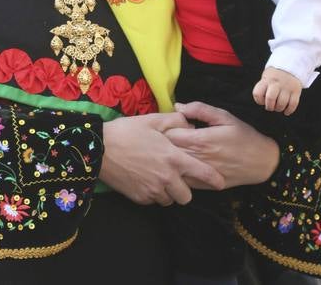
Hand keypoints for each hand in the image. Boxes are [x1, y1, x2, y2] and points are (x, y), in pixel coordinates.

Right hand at [100, 112, 223, 206]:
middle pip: (187, 196)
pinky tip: (145, 179)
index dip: (214, 179)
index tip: (220, 182)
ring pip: (171, 200)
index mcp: (173, 158)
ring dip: (169, 192)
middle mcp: (167, 178)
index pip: (203, 174)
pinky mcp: (140, 198)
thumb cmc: (127, 131)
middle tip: (176, 176)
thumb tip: (190, 124)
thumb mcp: (153, 120)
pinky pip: (154, 201)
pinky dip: (154, 193)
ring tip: (159, 177)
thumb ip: (176, 121)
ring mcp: (153, 190)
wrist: (100, 149)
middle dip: (184, 188)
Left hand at [169, 102, 279, 188]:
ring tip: (175, 149)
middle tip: (170, 136)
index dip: (166, 127)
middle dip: (165, 142)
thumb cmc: (243, 136)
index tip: (171, 124)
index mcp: (200, 140)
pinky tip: (184, 163)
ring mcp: (200, 175)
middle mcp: (198, 159)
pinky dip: (179, 171)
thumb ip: (199, 109)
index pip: (168, 134)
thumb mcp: (224, 116)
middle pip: (168, 151)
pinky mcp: (204, 186)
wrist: (262, 162)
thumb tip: (177, 106)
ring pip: (173, 167)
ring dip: (171, 157)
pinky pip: (183, 179)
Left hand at [252, 67, 301, 114]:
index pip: (257, 93)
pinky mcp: (296, 91)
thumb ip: (263, 89)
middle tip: (271, 106)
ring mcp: (287, 87)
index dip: (259, 100)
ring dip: (279, 109)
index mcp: (266, 80)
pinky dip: (289, 110)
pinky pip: (293, 104)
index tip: (262, 100)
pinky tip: (286, 111)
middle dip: (269, 107)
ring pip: (282, 103)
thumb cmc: (274, 77)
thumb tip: (264, 103)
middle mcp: (276, 83)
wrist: (290, 67)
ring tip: (279, 107)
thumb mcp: (266, 78)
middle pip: (270, 98)